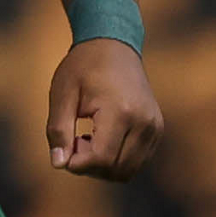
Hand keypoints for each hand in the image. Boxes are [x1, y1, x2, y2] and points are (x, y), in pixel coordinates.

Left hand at [46, 38, 162, 180]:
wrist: (113, 45)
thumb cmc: (83, 66)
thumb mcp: (62, 94)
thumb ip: (58, 130)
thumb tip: (59, 164)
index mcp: (120, 111)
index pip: (102, 158)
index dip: (78, 163)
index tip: (64, 147)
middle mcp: (144, 123)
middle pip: (117, 170)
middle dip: (89, 166)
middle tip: (73, 140)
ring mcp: (154, 127)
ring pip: (129, 170)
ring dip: (102, 166)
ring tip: (86, 138)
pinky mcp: (157, 130)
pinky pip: (137, 161)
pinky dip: (116, 160)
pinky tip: (100, 138)